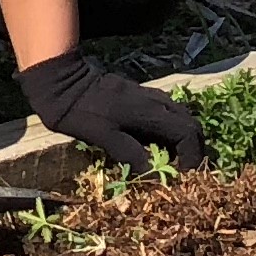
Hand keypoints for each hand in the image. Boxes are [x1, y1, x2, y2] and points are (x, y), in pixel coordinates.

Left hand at [20, 51, 209, 173]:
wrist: (61, 79)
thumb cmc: (79, 111)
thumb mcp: (102, 137)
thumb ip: (129, 154)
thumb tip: (153, 174)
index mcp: (150, 113)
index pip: (188, 134)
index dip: (193, 156)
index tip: (187, 175)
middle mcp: (155, 102)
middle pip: (190, 124)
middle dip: (194, 147)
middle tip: (186, 170)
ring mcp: (148, 96)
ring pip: (180, 116)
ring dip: (183, 137)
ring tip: (174, 160)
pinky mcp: (139, 95)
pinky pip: (166, 112)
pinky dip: (170, 129)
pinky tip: (156, 143)